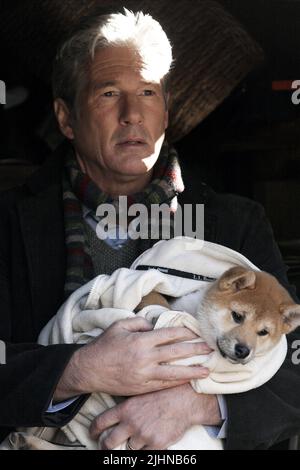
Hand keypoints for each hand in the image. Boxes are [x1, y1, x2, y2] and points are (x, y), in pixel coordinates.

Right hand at [54, 317, 211, 400]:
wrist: (90, 370)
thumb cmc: (105, 345)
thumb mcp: (120, 325)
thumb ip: (139, 322)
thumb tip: (154, 325)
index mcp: (141, 341)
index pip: (169, 335)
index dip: (186, 333)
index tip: (197, 332)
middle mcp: (146, 358)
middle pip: (176, 353)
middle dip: (195, 350)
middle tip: (210, 349)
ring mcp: (145, 375)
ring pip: (174, 373)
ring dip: (192, 371)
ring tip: (207, 369)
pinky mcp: (142, 388)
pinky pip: (164, 385)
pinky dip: (177, 382)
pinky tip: (188, 380)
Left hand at [90, 384, 220, 449]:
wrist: (186, 399)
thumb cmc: (164, 392)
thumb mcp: (142, 392)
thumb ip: (128, 403)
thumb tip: (116, 412)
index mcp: (126, 408)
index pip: (101, 421)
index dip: (93, 430)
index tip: (92, 434)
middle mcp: (131, 423)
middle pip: (109, 442)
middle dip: (105, 446)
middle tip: (105, 447)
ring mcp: (143, 435)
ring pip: (130, 448)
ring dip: (134, 444)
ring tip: (142, 434)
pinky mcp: (156, 444)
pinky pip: (146, 453)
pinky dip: (148, 448)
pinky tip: (153, 439)